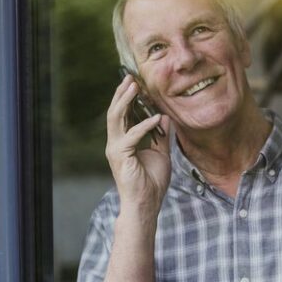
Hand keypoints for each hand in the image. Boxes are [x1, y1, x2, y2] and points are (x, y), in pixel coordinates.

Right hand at [105, 74, 171, 223]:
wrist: (146, 203)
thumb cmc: (152, 182)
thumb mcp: (162, 154)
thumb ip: (162, 136)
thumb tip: (165, 117)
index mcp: (124, 142)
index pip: (123, 115)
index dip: (128, 98)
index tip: (136, 83)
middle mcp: (116, 143)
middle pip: (115, 112)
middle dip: (122, 93)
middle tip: (130, 77)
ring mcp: (116, 149)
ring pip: (116, 118)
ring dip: (125, 101)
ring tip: (133, 86)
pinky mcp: (120, 156)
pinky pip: (131, 136)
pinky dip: (144, 125)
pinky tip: (155, 118)